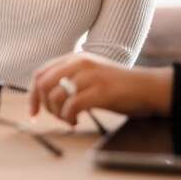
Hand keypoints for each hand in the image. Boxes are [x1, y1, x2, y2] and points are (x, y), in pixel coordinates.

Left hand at [29, 52, 172, 124]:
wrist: (147, 87)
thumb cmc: (118, 86)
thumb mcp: (89, 75)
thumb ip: (69, 79)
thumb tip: (44, 97)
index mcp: (74, 58)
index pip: (40, 73)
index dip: (32, 95)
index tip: (33, 112)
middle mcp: (79, 63)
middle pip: (43, 84)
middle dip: (44, 106)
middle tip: (57, 117)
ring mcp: (89, 75)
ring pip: (55, 96)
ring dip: (58, 114)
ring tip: (70, 119)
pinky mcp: (100, 90)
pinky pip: (71, 106)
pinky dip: (68, 117)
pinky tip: (76, 121)